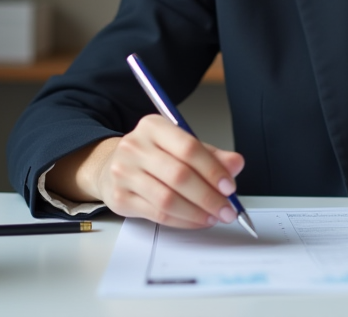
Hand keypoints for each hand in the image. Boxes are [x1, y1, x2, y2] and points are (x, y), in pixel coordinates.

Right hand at [56, 114, 244, 228]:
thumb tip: (236, 164)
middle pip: (179, 175)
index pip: (189, 147)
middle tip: (227, 209)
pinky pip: (157, 214)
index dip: (213, 170)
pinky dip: (183, 220)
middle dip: (209, 196)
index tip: (230, 187)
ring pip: (168, 199)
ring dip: (197, 212)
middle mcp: (135, 146)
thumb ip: (210, 155)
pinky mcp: (119, 198)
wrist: (111, 166)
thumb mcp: (181, 146)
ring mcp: (123, 172)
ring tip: (214, 216)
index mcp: (153, 126)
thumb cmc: (153, 155)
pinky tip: (196, 220)